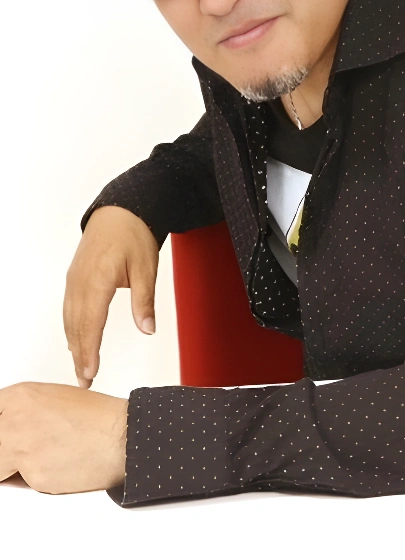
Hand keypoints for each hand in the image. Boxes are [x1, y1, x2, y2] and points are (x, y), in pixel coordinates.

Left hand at [0, 382, 127, 493]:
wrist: (120, 436)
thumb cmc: (95, 417)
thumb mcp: (53, 398)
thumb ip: (22, 411)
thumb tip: (6, 426)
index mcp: (20, 396)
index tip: (4, 433)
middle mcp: (14, 420)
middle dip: (3, 451)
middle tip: (13, 453)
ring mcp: (21, 449)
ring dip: (10, 467)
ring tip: (39, 456)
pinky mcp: (33, 476)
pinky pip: (23, 482)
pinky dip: (36, 478)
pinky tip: (57, 464)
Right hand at [63, 205, 159, 388]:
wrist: (119, 211)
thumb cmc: (132, 234)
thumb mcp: (146, 267)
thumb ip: (144, 300)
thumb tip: (147, 329)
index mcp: (97, 279)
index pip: (91, 323)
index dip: (89, 350)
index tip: (90, 372)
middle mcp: (80, 281)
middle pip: (76, 325)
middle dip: (79, 355)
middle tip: (84, 381)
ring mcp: (74, 279)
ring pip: (69, 319)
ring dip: (74, 345)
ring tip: (80, 369)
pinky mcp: (74, 278)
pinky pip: (69, 308)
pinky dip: (71, 328)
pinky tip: (75, 341)